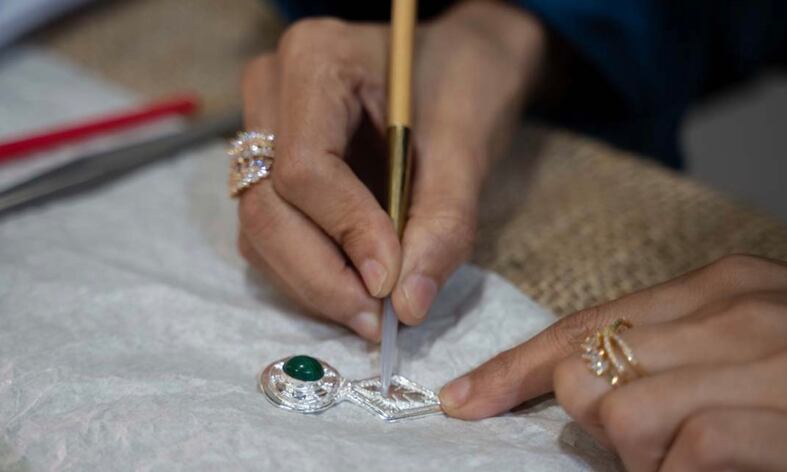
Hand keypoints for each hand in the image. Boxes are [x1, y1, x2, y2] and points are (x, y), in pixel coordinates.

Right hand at [237, 1, 544, 340]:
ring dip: (312, 283)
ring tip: (372, 311)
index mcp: (315, 60)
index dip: (346, 232)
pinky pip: (270, 233)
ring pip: (260, 229)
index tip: (391, 281)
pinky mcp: (268, 168)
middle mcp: (270, 91)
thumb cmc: (463, 82)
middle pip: (266, 207)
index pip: (303, 167)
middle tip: (377, 321)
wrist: (456, 62)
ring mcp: (261, 130)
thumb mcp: (467, 144)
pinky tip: (354, 288)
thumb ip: (442, 223)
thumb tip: (408, 306)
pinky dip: (308, 272)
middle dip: (321, 276)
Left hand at [440, 255, 786, 470]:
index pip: (585, 322)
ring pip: (616, 415)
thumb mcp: (748, 343)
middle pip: (589, 368)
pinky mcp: (769, 423)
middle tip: (657, 444)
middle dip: (598, 419)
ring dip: (643, 456)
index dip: (516, 366)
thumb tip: (592, 392)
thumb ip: (675, 351)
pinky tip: (734, 464)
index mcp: (718, 287)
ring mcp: (758, 362)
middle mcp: (732, 311)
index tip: (466, 399)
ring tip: (703, 453)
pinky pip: (674, 458)